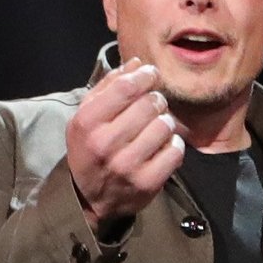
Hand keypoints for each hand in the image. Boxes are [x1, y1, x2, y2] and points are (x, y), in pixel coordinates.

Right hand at [64, 58, 182, 234]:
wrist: (89, 198)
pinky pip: (175, 151)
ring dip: (165, 122)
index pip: (126, 88)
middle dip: (156, 99)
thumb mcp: (87, 115)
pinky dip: (173, 144)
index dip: (144, 76)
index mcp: (88, 123)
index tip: (152, 74)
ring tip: (155, 127)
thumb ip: (110, 87)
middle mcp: (106, 144)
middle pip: (148, 105)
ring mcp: (128, 165)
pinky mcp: (147, 183)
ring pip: (164, 126)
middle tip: (153, 104)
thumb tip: (137, 64)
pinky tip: (162, 145)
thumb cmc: (90, 148)